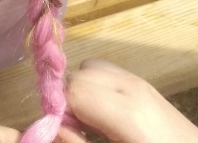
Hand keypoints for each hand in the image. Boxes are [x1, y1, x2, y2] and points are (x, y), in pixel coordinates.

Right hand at [57, 61, 197, 142]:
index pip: (73, 89)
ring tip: (90, 122)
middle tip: (76, 130)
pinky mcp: (143, 82)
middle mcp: (130, 86)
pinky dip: (97, 85)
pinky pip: (107, 70)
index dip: (60, 110)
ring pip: (90, 67)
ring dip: (82, 90)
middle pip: (79, 75)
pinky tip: (105, 112)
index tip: (64, 131)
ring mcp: (139, 81)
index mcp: (126, 111)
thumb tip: (54, 127)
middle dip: (68, 99)